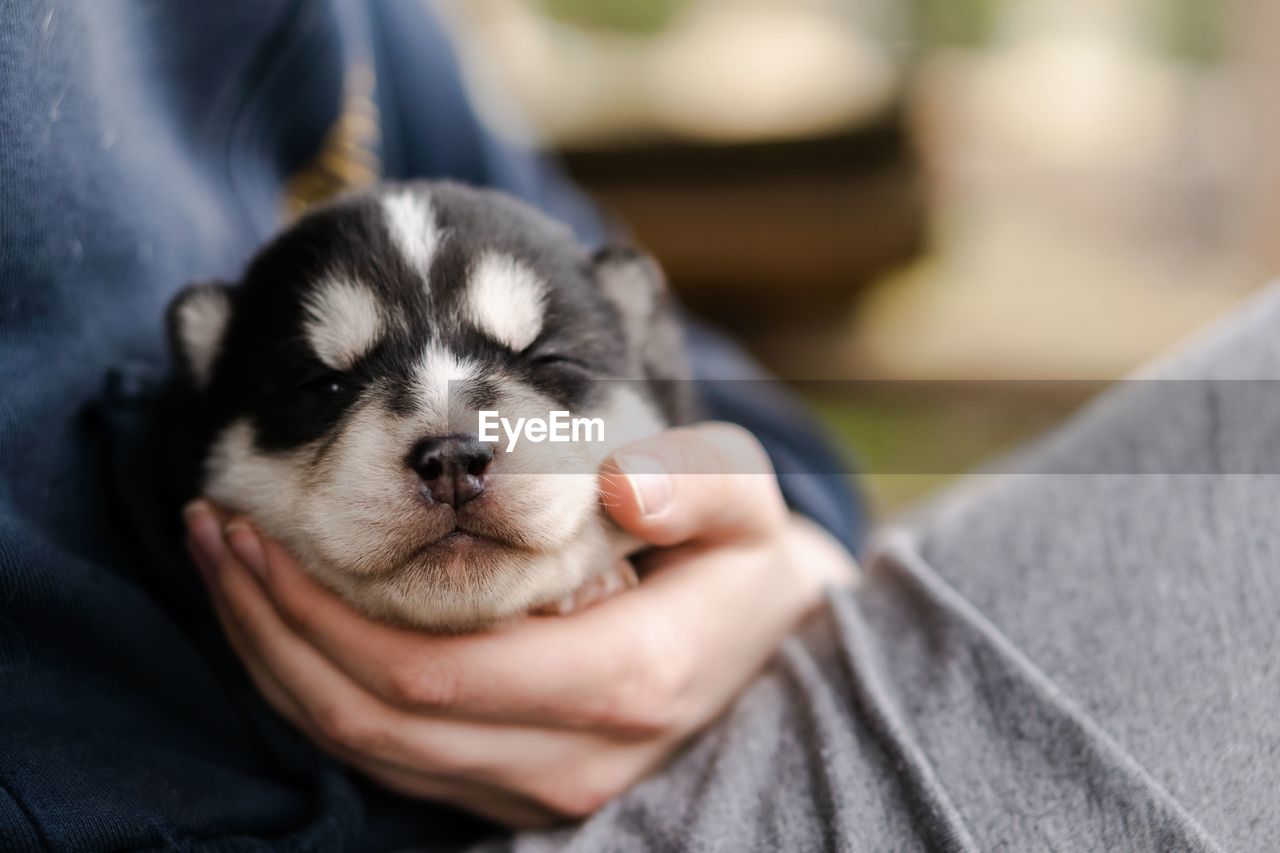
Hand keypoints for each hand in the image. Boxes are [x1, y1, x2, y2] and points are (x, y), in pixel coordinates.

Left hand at [185, 422, 855, 826]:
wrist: (770, 650)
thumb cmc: (743, 562)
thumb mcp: (749, 500)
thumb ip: (700, 481)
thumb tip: (618, 482)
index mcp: (623, 683)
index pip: (431, 672)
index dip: (323, 611)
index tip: (258, 528)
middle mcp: (570, 763)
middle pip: (375, 721)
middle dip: (273, 630)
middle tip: (212, 534)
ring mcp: (539, 792)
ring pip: (368, 755)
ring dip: (278, 665)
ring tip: (224, 573)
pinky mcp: (513, 794)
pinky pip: (388, 763)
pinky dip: (316, 698)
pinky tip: (281, 631)